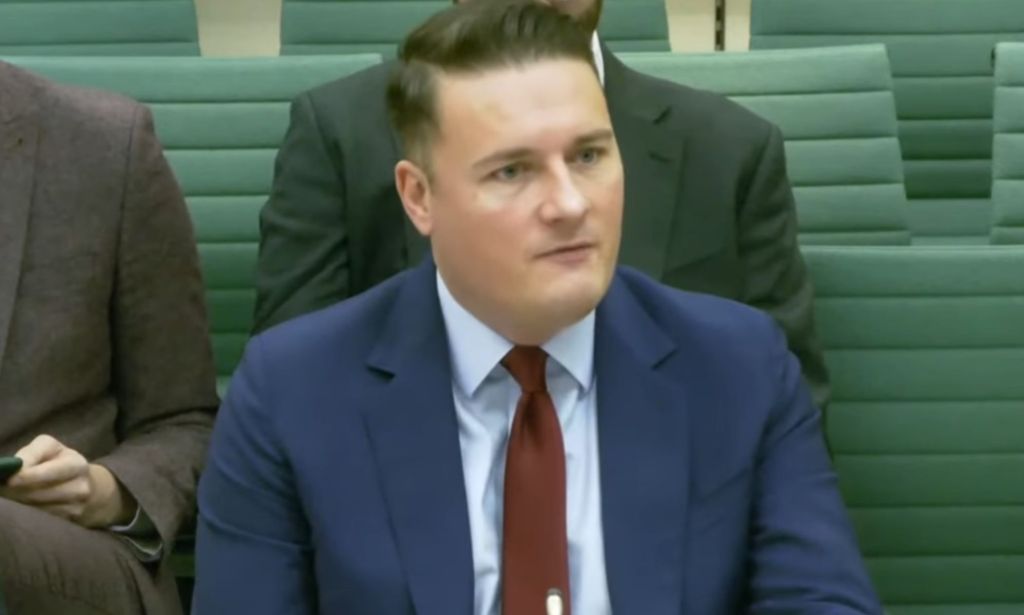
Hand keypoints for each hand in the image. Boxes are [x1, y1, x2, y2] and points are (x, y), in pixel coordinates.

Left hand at [0, 435, 135, 527]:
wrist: (86, 486)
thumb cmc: (59, 462)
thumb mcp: (49, 448)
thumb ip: (32, 453)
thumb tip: (14, 469)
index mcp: (76, 464)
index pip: (47, 473)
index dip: (24, 477)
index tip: (8, 479)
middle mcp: (80, 487)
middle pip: (37, 494)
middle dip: (15, 492)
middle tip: (3, 488)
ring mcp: (76, 508)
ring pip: (35, 509)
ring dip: (19, 503)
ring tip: (13, 495)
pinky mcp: (69, 522)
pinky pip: (40, 520)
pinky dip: (27, 513)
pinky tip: (24, 505)